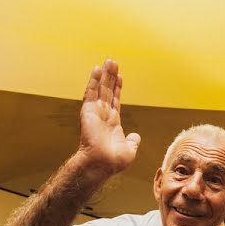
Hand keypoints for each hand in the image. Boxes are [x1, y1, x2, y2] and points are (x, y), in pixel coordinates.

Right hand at [76, 59, 141, 177]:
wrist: (102, 164)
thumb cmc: (113, 161)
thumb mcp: (129, 150)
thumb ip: (132, 142)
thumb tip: (136, 136)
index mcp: (113, 123)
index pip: (115, 101)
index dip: (117, 88)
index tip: (119, 77)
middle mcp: (103, 116)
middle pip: (108, 92)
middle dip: (111, 77)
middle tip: (113, 62)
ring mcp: (95, 112)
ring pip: (100, 89)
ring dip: (104, 75)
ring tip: (108, 61)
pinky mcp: (88, 111)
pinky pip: (91, 93)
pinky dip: (94, 81)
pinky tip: (97, 70)